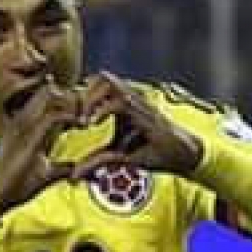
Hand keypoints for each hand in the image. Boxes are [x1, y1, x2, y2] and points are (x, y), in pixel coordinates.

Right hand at [0, 80, 81, 211]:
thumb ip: (60, 166)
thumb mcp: (43, 172)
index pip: (46, 97)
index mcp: (24, 124)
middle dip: (72, 96)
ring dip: (72, 103)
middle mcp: (22, 119)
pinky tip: (81, 125)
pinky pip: (53, 115)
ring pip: (51, 95)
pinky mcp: (28, 136)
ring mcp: (23, 124)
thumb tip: (76, 168)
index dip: (67, 99)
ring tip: (84, 118)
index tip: (83, 112)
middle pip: (50, 89)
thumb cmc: (14, 184)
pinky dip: (71, 117)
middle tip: (87, 112)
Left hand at [72, 72, 204, 176]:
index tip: (71, 117)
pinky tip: (93, 124)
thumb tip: (73, 175)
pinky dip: (102, 110)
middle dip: (83, 93)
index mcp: (121, 104)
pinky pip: (120, 101)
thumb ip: (96, 161)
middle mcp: (129, 98)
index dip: (81, 96)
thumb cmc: (152, 152)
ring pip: (108, 82)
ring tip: (84, 120)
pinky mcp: (144, 111)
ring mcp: (137, 102)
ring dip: (91, 98)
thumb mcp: (117, 157)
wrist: (180, 155)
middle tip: (77, 116)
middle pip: (100, 76)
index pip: (97, 84)